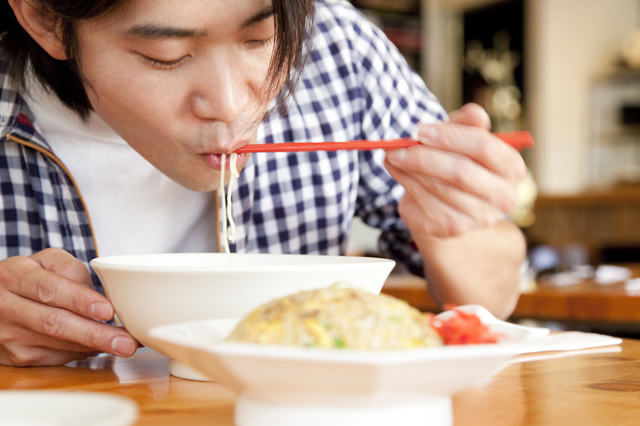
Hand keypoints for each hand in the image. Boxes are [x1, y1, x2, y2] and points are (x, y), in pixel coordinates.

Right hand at [0, 248, 137, 365]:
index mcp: (14, 275)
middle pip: (54, 323)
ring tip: (124, 345)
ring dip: (95, 347)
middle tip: (125, 341)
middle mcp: (6, 306)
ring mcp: (8, 335)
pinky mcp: (15, 357)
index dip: (80, 300)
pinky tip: (101, 347)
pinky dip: (83, 352)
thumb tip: (97, 297)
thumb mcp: (46, 260)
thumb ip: (71, 269)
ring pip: (57, 344)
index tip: (107, 310)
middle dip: (94, 333)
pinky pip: (56, 357)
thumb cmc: (30, 276)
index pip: (49, 289)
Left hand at [384, 103, 526, 238]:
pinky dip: (406, 182)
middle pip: (461, 172)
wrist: (445, 204)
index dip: (449, 137)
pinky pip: (426, 201)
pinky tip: (397, 170)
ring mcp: (480, 216)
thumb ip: (466, 124)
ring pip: (439, 187)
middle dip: (425, 156)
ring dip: (411, 168)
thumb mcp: (459, 138)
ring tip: (394, 155)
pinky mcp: (454, 228)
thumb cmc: (455, 163)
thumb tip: (475, 113)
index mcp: (511, 167)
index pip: (484, 147)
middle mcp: (503, 196)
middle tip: (400, 146)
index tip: (420, 130)